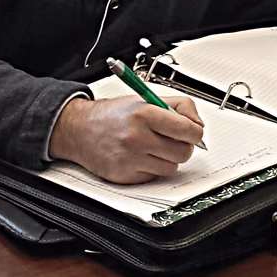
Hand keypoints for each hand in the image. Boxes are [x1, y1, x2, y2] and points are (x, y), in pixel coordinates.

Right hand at [48, 95, 204, 183]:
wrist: (78, 130)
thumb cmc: (113, 115)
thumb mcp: (145, 99)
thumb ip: (178, 106)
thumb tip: (198, 125)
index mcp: (144, 114)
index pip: (188, 130)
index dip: (195, 132)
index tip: (193, 132)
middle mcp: (137, 138)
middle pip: (183, 152)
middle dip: (183, 146)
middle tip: (173, 139)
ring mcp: (130, 159)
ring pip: (171, 167)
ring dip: (168, 159)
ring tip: (154, 147)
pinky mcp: (125, 176)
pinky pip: (154, 177)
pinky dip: (152, 169)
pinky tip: (140, 157)